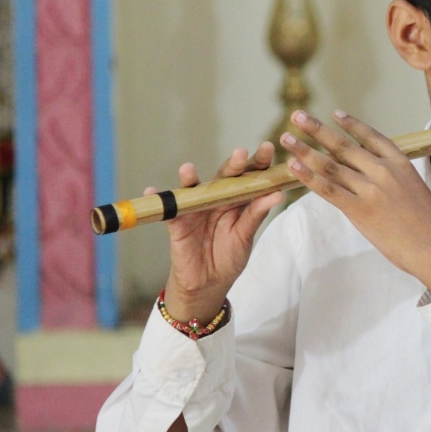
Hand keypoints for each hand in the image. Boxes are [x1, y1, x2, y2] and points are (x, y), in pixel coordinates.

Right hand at [160, 142, 283, 321]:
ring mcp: (195, 208)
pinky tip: (153, 190)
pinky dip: (159, 199)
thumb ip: (256, 214)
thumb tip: (277, 194)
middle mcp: (216, 199)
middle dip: (233, 165)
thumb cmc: (229, 256)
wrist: (208, 283)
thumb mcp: (245, 236)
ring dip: (189, 178)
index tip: (268, 148)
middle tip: (241, 153)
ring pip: (193, 189)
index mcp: (237, 200)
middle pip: (224, 177)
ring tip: (187, 169)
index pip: (248, 177)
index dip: (257, 162)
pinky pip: (168, 210)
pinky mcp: (178, 223)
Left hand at [282, 110, 430, 295]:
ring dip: (305, 150)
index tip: (334, 113)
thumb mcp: (416, 190)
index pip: (371, 136)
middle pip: (343, 146)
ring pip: (331, 165)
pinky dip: (308, 176)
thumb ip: (394, 180)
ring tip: (287, 138)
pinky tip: (293, 166)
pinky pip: (328, 190)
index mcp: (401, 163)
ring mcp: (371, 190)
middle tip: (297, 116)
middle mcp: (384, 171)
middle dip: (317, 130)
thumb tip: (373, 177)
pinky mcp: (361, 210)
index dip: (351, 124)